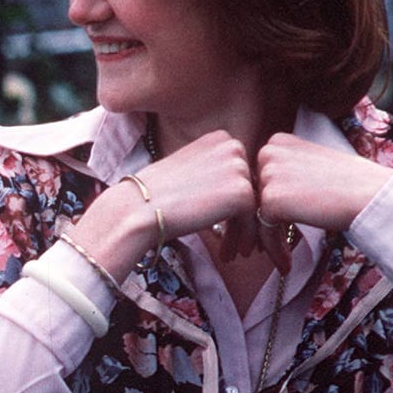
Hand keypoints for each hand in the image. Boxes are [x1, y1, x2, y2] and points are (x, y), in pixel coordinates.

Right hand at [71, 129, 259, 272]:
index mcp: (219, 138)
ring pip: (255, 206)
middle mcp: (233, 146)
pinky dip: (245, 240)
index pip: (241, 172)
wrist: (137, 209)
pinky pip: (254, 221)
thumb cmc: (153, 196)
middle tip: (238, 243)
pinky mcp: (242, 192)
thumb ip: (214, 174)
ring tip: (234, 253)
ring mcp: (239, 168)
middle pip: (252, 188)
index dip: (237, 201)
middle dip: (245, 218)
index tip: (229, 224)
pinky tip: (230, 254)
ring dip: (245, 233)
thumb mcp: (189, 171)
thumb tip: (234, 194)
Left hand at [251, 133, 392, 247]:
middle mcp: (269, 152)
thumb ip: (286, 174)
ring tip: (281, 260)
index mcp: (278, 142)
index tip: (268, 229)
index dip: (261, 207)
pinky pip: (264, 231)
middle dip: (257, 226)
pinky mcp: (272, 198)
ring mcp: (269, 174)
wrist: (374, 195)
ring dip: (267, 242)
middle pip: (252, 198)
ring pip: (256, 216)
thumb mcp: (311, 166)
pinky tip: (286, 265)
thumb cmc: (352, 184)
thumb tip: (264, 197)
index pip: (257, 179)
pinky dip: (274, 250)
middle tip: (262, 250)